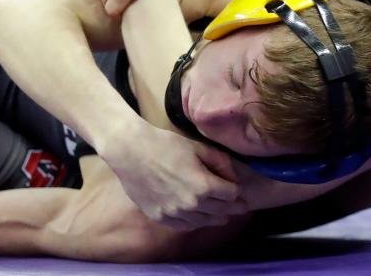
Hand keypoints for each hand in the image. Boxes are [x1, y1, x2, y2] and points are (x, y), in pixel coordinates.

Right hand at [99, 119, 246, 229]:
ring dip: (215, 218)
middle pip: (221, 211)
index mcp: (204, 186)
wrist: (130, 151)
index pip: (231, 195)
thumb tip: (233, 176)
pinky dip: (194, 222)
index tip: (237, 190)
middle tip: (240, 207)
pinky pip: (184, 226)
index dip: (237, 191)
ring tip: (222, 216)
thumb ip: (220, 162)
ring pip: (204, 222)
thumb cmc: (164, 144)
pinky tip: (198, 218)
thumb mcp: (197, 147)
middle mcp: (191, 205)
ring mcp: (174, 214)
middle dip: (233, 208)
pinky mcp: (160, 217)